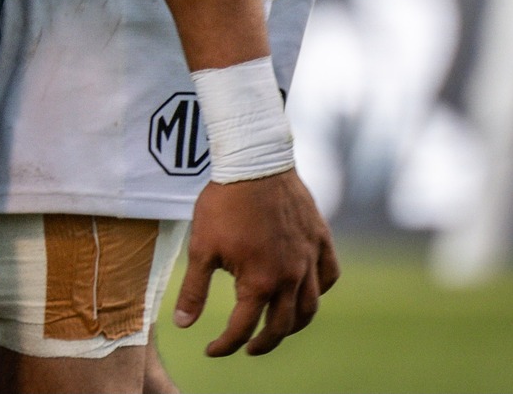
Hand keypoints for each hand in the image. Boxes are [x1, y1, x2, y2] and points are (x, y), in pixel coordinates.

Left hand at [175, 171, 338, 356]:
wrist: (253, 162)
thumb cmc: (223, 203)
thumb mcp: (201, 248)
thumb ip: (193, 290)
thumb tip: (182, 324)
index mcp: (259, 282)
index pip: (243, 328)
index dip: (226, 345)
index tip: (212, 350)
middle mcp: (290, 276)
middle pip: (282, 326)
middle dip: (263, 343)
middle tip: (248, 348)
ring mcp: (309, 258)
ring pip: (310, 307)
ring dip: (294, 325)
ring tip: (278, 328)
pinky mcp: (320, 239)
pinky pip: (329, 275)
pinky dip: (320, 289)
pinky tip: (308, 290)